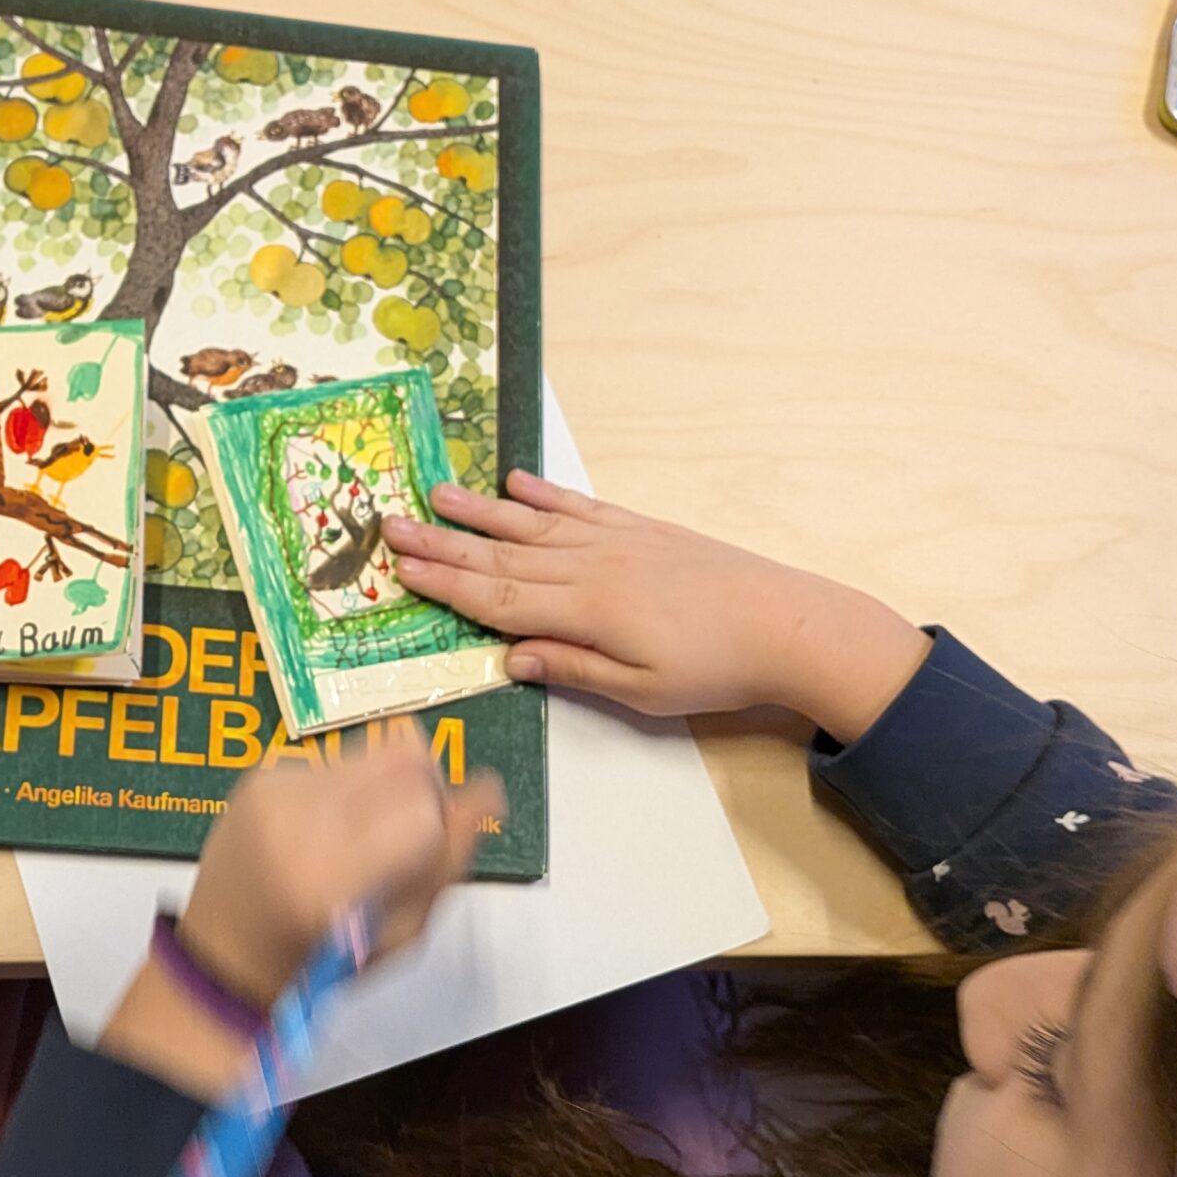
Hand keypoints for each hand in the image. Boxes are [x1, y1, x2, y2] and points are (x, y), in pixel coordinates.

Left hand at [182, 737, 503, 1003]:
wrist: (225, 953)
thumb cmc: (312, 959)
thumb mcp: (396, 937)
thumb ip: (446, 865)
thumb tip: (485, 796)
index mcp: (331, 877)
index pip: (423, 808)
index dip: (444, 818)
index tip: (436, 840)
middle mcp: (297, 821)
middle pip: (405, 757)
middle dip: (425, 788)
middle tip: (410, 831)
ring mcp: (275, 790)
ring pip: (375, 748)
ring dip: (386, 785)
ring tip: (364, 834)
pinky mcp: (262, 774)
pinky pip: (334, 758)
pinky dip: (347, 788)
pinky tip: (327, 829)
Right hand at [384, 470, 929, 741]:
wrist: (786, 623)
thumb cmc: (715, 670)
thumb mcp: (641, 692)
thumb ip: (572, 669)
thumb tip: (508, 658)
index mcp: (585, 612)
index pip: (497, 598)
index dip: (443, 584)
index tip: (398, 568)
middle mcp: (590, 567)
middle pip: (501, 557)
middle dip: (442, 544)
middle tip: (390, 525)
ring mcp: (615, 542)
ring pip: (532, 525)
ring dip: (480, 513)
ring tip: (436, 495)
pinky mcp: (641, 530)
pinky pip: (580, 507)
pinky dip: (543, 495)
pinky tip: (514, 484)